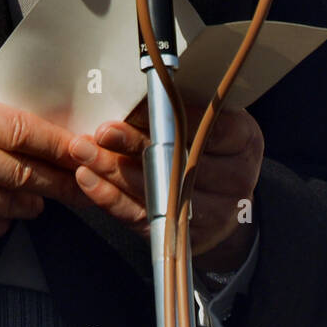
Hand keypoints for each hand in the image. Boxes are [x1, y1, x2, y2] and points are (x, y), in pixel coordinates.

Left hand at [67, 104, 263, 266]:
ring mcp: (213, 215)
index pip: (211, 128)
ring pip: (156, 192)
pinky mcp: (183, 237)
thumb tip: (141, 88)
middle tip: (103, 132)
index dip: (174, 118)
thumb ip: (184, 107)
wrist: (226, 206)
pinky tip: (88, 179)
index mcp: (244, 141)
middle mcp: (235, 180)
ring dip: (113, 170)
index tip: (143, 106)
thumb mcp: (211, 119)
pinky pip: (141, 217)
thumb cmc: (211, 148)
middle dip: (135, 145)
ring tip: (83, 151)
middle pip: (179, 163)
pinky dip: (110, 198)